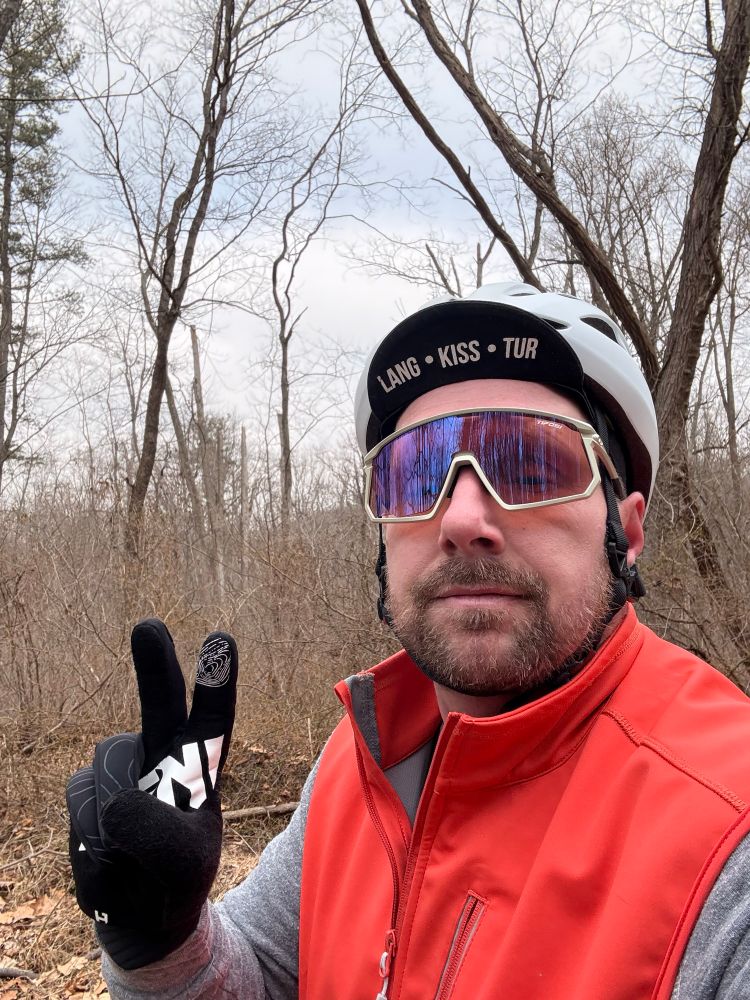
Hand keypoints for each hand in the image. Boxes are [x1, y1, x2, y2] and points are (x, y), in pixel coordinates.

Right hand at [66, 619, 237, 968]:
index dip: (215, 680)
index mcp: (200, 765)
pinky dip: (92, 836)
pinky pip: (83, 800)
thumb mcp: (182, 867)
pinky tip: (107, 855)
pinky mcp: (89, 789)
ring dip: (115, 820)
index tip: (220, 638)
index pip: (213, 718)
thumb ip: (156, 835)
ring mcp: (122, 770)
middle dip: (154, 664)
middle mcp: (161, 755)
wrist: (140, 913)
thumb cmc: (177, 880)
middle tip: (149, 626)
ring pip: (108, 769)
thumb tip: (114, 801)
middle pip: (158, 702)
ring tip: (133, 853)